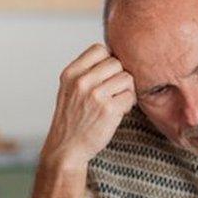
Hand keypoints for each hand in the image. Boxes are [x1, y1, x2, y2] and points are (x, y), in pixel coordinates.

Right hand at [41, 43, 135, 166]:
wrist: (66, 148)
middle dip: (119, 77)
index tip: (107, 76)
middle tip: (114, 92)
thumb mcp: (69, 89)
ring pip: (127, 78)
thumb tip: (115, 57)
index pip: (99, 49)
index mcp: (71, 73)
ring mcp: (95, 95)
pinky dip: (129, 104)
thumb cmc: (72, 119)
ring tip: (116, 102)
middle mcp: (81, 81)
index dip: (108, 60)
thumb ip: (86, 72)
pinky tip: (119, 112)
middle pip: (116, 63)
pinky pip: (131, 96)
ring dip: (126, 91)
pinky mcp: (109, 109)